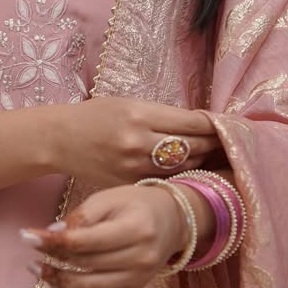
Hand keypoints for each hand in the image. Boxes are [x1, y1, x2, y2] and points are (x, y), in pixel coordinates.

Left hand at [22, 184, 188, 287]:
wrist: (173, 220)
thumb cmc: (136, 204)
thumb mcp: (110, 198)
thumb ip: (82, 216)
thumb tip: (51, 235)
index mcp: (136, 229)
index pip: (85, 241)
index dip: (52, 241)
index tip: (26, 235)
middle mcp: (140, 258)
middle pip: (84, 264)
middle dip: (51, 256)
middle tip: (29, 246)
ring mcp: (138, 279)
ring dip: (56, 280)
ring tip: (37, 268)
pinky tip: (56, 281)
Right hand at [44, 97, 223, 189]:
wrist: (60, 140)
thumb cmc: (95, 115)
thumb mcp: (128, 103)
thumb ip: (162, 115)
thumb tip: (200, 123)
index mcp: (139, 115)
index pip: (192, 123)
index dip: (214, 124)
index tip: (226, 124)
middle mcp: (139, 142)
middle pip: (193, 146)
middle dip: (212, 143)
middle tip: (224, 140)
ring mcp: (134, 167)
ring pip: (183, 166)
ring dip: (200, 160)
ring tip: (210, 154)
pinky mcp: (130, 184)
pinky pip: (165, 180)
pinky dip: (178, 174)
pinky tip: (186, 168)